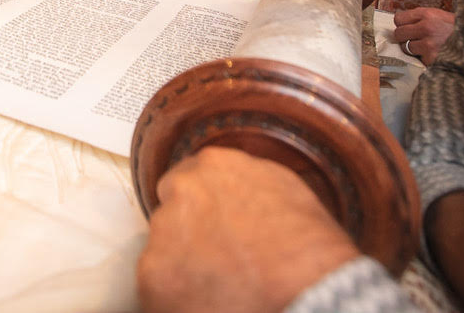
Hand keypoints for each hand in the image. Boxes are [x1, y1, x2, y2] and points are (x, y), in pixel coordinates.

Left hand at [138, 147, 359, 312]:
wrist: (311, 289)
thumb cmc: (310, 248)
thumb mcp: (283, 189)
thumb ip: (243, 182)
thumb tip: (231, 195)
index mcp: (213, 165)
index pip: (186, 183)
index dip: (200, 213)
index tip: (212, 232)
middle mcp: (180, 191)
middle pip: (170, 216)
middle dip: (187, 238)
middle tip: (217, 264)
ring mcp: (163, 233)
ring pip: (161, 254)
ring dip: (180, 270)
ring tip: (219, 289)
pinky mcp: (153, 278)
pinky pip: (156, 291)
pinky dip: (174, 300)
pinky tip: (208, 304)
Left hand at [392, 7, 455, 64]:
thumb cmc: (458, 28)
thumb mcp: (440, 16)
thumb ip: (422, 18)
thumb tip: (403, 23)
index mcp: (427, 14)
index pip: (399, 18)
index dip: (402, 24)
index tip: (408, 27)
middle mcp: (426, 27)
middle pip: (398, 34)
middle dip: (404, 37)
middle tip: (414, 39)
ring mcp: (428, 44)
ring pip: (406, 48)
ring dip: (414, 49)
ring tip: (427, 47)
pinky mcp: (432, 58)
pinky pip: (419, 59)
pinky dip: (425, 58)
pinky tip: (435, 54)